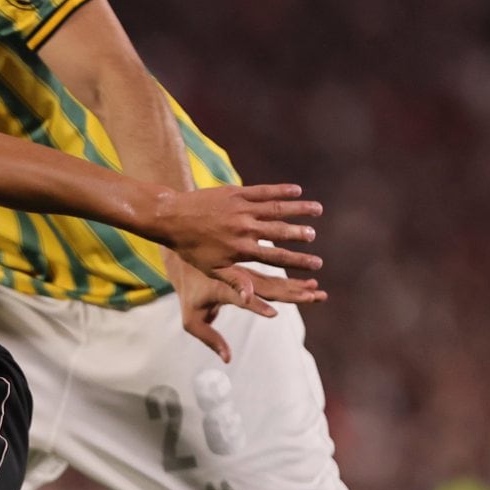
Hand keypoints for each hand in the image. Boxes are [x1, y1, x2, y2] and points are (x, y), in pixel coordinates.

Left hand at [153, 183, 323, 281]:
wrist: (171, 218)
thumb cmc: (191, 248)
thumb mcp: (212, 269)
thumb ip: (236, 281)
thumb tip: (253, 299)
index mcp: (240, 250)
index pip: (276, 257)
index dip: (298, 261)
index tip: (316, 264)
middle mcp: (244, 229)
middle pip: (281, 232)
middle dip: (301, 235)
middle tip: (315, 236)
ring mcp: (241, 209)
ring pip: (277, 209)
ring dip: (299, 209)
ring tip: (318, 210)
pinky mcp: (236, 193)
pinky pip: (264, 191)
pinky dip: (282, 190)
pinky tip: (298, 190)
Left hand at [164, 252, 327, 363]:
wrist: (185, 261)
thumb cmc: (189, 295)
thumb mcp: (191, 320)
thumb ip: (209, 338)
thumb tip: (228, 359)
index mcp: (221, 289)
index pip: (240, 298)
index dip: (255, 306)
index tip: (273, 313)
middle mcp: (238, 280)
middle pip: (268, 288)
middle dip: (291, 294)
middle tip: (313, 298)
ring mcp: (248, 274)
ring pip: (276, 282)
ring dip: (299, 287)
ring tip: (319, 291)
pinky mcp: (253, 272)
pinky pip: (276, 277)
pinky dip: (294, 281)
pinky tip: (312, 283)